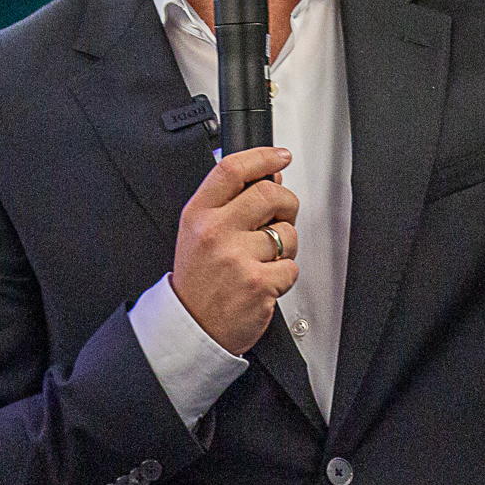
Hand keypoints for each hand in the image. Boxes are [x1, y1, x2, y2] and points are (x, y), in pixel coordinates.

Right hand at [171, 147, 299, 354]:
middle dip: (286, 204)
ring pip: (287, 233)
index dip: (262, 156)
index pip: (232, 170)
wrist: (192, 329)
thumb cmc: (199, 281)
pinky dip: (284, 276)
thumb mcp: (198, 233)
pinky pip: (291, 266)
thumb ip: (229, 203)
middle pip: (269, 194)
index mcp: (198, 215)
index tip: (280, 156)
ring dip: (284, 246)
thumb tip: (269, 175)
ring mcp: (237, 258)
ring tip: (262, 261)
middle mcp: (215, 233)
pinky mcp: (258, 284)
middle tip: (280, 217)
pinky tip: (263, 282)